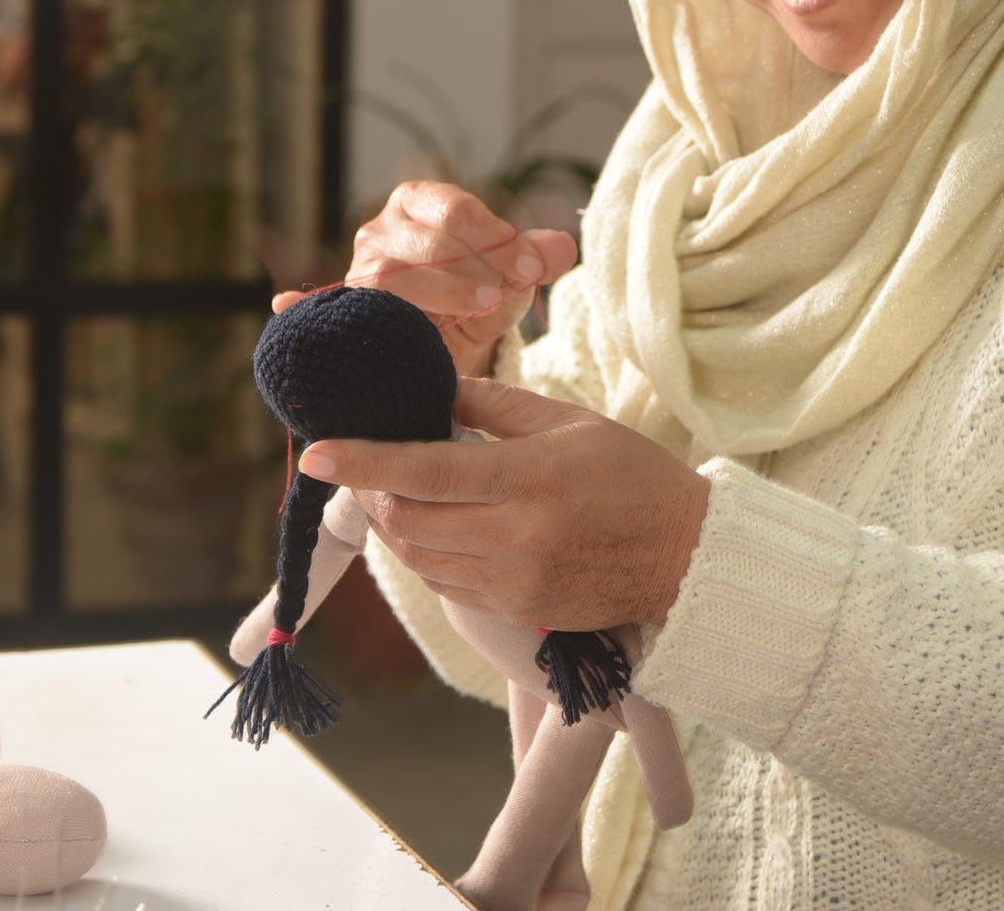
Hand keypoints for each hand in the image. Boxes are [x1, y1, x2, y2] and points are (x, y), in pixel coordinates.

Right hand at [273, 182, 577, 376]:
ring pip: (388, 278)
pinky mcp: (340, 311)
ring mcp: (356, 271)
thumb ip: (532, 261)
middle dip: (470, 265)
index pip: (453, 208)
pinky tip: (284, 306)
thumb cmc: (474, 300)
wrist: (440, 347)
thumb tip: (563, 246)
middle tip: (505, 292)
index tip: (528, 267)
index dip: (492, 235)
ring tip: (478, 308)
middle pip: (423, 240)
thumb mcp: (510, 279)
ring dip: (438, 293)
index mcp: (420, 202)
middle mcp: (381, 230)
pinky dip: (300, 306)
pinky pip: (323, 308)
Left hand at [298, 377, 708, 629]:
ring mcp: (515, 583)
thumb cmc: (631, 476)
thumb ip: (494, 406)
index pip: (424, 472)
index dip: (363, 463)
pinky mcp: (518, 611)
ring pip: (419, 558)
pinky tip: (431, 526)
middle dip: (369, 495)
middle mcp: (516, 537)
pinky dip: (425, 553)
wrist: (687, 558)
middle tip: (355, 465)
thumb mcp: (568, 422)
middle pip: (408, 522)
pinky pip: (446, 584)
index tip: (316, 452)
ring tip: (389, 492)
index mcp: (529, 478)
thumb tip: (436, 392)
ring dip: (392, 526)